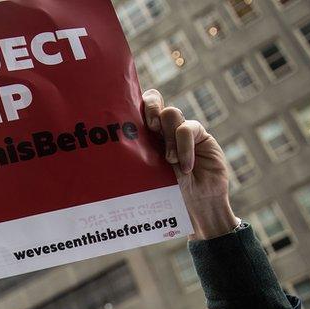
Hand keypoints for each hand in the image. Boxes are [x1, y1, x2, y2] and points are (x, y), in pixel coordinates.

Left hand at [142, 89, 239, 239]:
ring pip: (171, 114)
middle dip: (150, 108)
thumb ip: (135, 158)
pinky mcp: (199, 135)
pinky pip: (188, 129)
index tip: (129, 119)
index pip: (135, 110)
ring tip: (170, 161)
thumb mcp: (144, 176)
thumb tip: (110, 147)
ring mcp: (179, 130)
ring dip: (169, 137)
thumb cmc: (164, 197)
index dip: (133, 105)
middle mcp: (160, 130)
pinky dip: (185, 147)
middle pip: (153, 101)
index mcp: (142, 138)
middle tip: (151, 127)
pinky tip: (185, 166)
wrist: (194, 207)